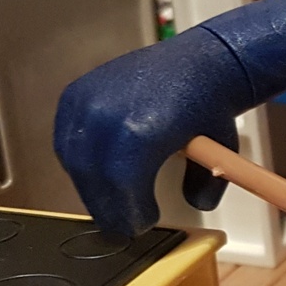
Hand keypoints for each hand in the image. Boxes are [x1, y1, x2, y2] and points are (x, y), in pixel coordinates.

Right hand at [54, 28, 251, 235]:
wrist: (197, 60)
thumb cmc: (208, 103)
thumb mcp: (218, 150)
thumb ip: (203, 185)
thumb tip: (194, 206)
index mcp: (142, 129)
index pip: (121, 184)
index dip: (127, 211)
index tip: (138, 225)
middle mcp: (108, 112)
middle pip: (93, 176)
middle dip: (106, 206)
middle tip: (120, 223)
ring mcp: (88, 99)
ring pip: (75, 159)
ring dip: (90, 186)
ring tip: (110, 200)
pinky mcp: (77, 93)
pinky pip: (67, 137)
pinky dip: (78, 160)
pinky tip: (96, 172)